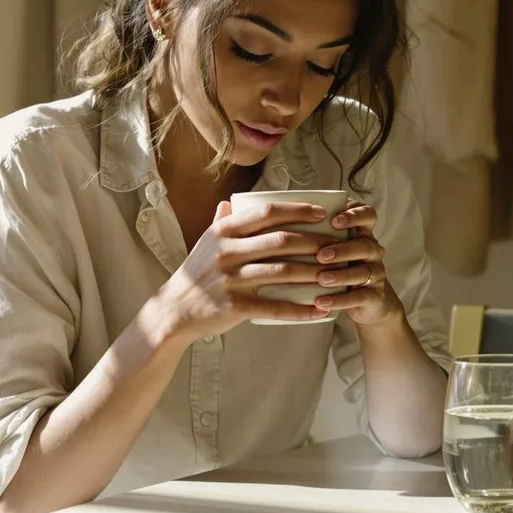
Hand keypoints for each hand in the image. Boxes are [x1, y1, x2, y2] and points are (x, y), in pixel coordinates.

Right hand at [148, 200, 341, 345]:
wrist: (175, 309)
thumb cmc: (197, 272)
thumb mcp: (205, 242)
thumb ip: (221, 222)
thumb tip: (231, 202)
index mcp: (224, 231)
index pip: (267, 213)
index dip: (298, 211)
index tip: (322, 214)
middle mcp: (226, 252)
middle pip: (281, 241)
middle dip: (315, 241)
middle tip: (337, 245)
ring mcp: (231, 280)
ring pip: (283, 272)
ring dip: (314, 272)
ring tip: (336, 273)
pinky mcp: (235, 307)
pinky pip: (275, 307)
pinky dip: (301, 309)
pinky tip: (320, 310)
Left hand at [310, 201, 401, 326]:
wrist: (363, 302)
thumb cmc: (338, 266)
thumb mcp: (330, 247)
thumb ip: (314, 232)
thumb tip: (279, 217)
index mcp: (362, 232)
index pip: (367, 214)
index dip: (354, 215)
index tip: (334, 220)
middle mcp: (373, 250)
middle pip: (366, 244)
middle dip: (342, 249)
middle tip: (321, 255)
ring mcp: (376, 273)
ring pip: (364, 271)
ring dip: (341, 275)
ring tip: (321, 279)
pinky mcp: (375, 296)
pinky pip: (361, 297)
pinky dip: (340, 300)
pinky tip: (321, 302)